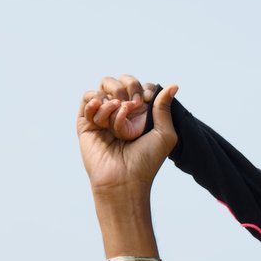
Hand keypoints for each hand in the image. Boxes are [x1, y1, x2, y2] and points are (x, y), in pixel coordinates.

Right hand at [77, 75, 176, 193]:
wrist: (124, 179)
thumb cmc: (146, 161)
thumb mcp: (165, 134)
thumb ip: (165, 108)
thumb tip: (173, 85)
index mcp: (140, 115)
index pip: (139, 87)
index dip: (143, 88)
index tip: (146, 100)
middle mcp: (121, 113)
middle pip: (119, 82)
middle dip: (126, 87)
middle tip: (132, 104)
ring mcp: (103, 117)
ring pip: (102, 88)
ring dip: (112, 98)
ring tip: (117, 111)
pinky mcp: (86, 122)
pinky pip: (88, 99)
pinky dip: (95, 101)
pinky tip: (102, 115)